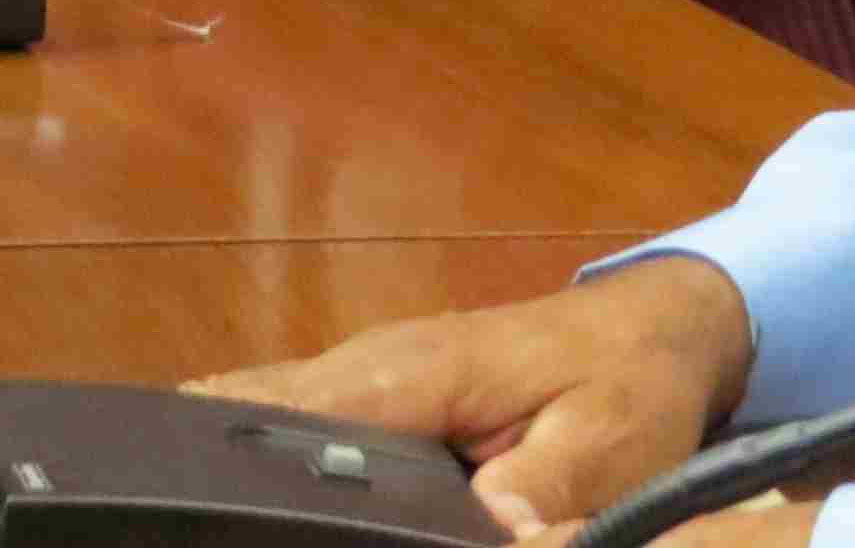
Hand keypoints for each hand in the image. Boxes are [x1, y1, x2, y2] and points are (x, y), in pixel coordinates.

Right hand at [187, 258, 757, 540]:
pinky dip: (272, 456)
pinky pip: (302, 422)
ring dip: (243, 462)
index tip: (198, 505)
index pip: (288, 406)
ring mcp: (369, 373)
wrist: (656, 329)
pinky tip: (264, 506)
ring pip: (269, 413)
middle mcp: (370, 363)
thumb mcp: (611, 444)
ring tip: (219, 517)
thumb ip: (546, 485)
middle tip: (199, 523)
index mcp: (412, 373)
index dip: (232, 456)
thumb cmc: (631, 383)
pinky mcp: (381, 393)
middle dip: (219, 465)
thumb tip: (488, 524)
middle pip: (252, 407)